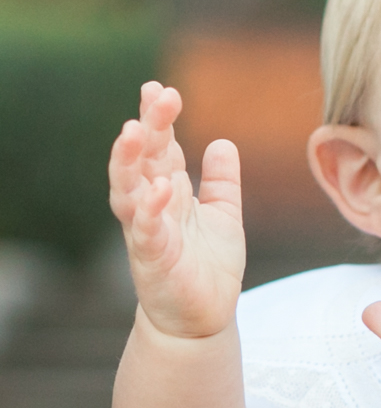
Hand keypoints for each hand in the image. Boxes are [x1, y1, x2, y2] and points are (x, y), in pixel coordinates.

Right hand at [109, 81, 244, 338]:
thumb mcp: (224, 215)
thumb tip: (222, 142)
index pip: (160, 147)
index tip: (160, 89)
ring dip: (129, 161)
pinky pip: (146, 231)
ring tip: (134, 132)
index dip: (158, 119)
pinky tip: (161, 188)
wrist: (203, 318)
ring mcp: (148, 231)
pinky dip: (150, 209)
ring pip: (128, 190)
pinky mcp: (153, 259)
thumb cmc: (208, 266)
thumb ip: (222, 181)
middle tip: (155, 95)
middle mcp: (152, 206)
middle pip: (142, 159)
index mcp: (168, 191)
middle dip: (147, 126)